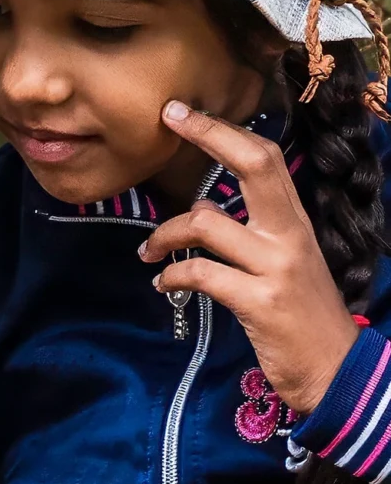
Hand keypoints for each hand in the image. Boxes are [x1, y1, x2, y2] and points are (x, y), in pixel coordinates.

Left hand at [140, 102, 358, 412]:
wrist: (336, 371)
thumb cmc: (302, 317)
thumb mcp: (283, 265)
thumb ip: (250, 233)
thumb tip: (205, 206)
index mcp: (295, 222)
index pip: (265, 159)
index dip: (224, 131)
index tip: (182, 112)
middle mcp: (291, 236)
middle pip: (253, 166)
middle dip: (208, 136)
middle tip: (167, 122)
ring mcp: (276, 267)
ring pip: (207, 223)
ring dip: (165, 233)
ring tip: (148, 251)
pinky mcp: (259, 302)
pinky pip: (202, 275)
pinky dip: (173, 276)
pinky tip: (164, 283)